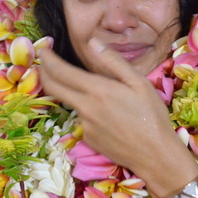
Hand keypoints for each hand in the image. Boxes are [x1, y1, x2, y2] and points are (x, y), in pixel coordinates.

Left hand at [39, 38, 197, 197]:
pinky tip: (110, 116)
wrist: (155, 154)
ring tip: (94, 91)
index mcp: (98, 90)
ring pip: (72, 104)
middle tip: (44, 62)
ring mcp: (85, 126)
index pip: (61, 71)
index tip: (43, 50)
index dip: (48, 59)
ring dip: (72, 93)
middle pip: (54, 87)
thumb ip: (114, 61)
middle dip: (44, 72)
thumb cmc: (152, 115)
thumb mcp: (140, 83)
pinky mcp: (88, 139)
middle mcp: (86, 108)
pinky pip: (84, 120)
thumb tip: (93, 42)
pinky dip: (90, 112)